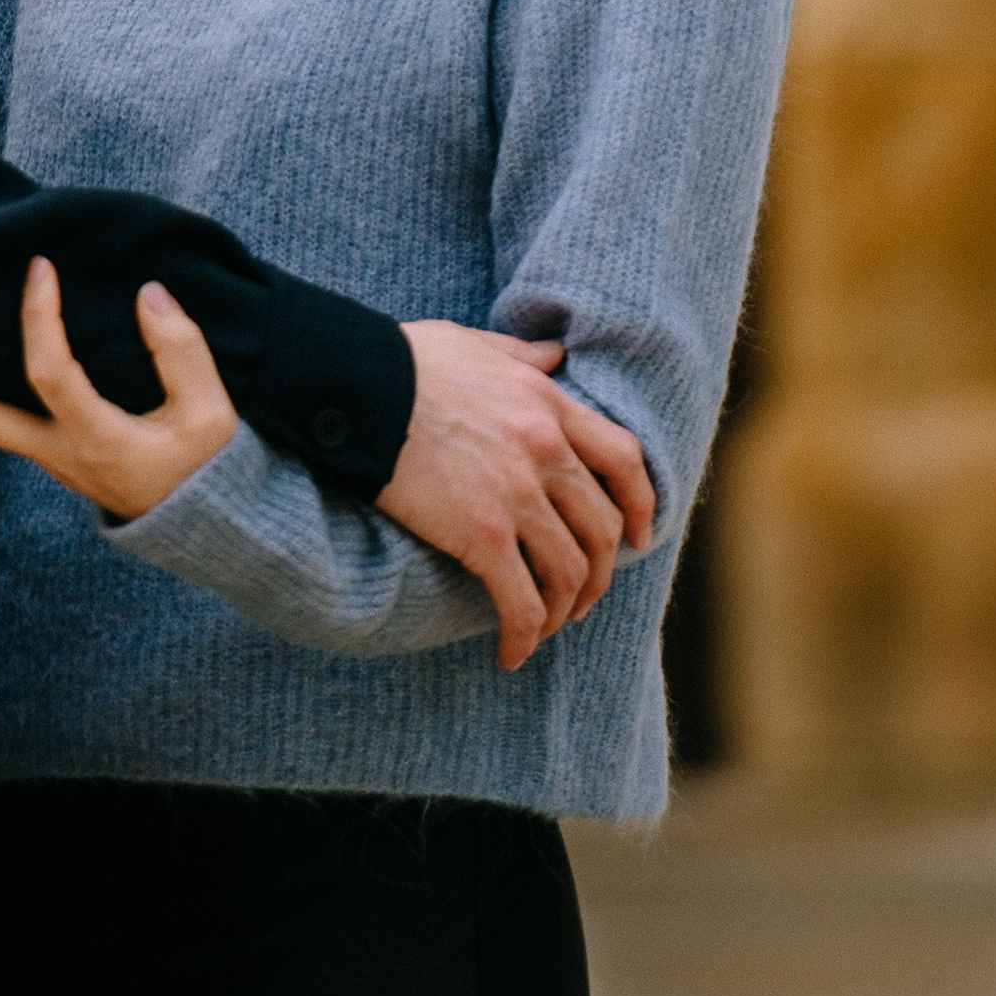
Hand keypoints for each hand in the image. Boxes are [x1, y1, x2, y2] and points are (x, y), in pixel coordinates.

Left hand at [0, 256, 240, 518]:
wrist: (209, 526)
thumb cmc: (210, 471)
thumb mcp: (212, 414)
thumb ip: (182, 351)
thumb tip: (147, 294)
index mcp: (98, 439)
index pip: (50, 373)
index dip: (40, 317)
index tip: (41, 268)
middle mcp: (61, 454)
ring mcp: (54, 460)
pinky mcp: (58, 456)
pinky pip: (6, 423)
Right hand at [380, 323, 653, 670]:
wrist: (355, 386)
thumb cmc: (403, 361)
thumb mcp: (474, 343)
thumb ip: (521, 354)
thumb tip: (555, 354)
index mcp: (547, 402)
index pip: (623, 459)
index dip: (640, 504)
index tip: (638, 535)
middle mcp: (545, 449)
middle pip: (601, 527)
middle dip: (600, 571)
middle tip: (581, 594)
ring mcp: (517, 494)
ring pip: (570, 572)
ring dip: (565, 608)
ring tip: (546, 625)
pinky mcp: (482, 534)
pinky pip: (523, 602)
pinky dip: (525, 636)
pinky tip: (511, 652)